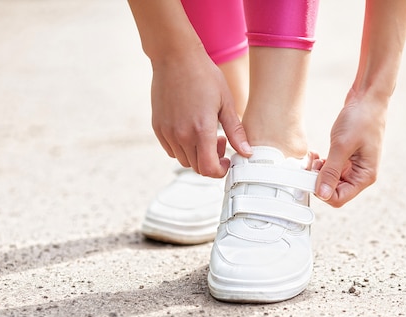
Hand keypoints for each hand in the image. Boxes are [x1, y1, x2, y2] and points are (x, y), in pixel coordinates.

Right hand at [150, 51, 250, 177]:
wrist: (175, 57)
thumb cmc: (205, 76)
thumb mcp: (226, 103)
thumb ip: (236, 132)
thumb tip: (247, 153)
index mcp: (201, 131)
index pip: (208, 169)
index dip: (220, 170)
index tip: (227, 159)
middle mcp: (181, 135)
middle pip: (197, 167)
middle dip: (212, 161)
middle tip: (220, 141)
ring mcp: (167, 132)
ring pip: (184, 160)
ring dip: (197, 155)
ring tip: (205, 133)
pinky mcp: (158, 127)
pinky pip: (171, 150)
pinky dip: (182, 148)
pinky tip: (190, 129)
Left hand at [315, 89, 386, 206]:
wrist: (368, 97)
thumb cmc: (362, 118)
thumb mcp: (342, 146)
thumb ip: (331, 171)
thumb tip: (322, 194)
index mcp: (365, 176)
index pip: (339, 198)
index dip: (322, 191)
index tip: (308, 178)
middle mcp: (360, 174)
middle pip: (333, 191)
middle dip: (318, 180)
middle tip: (309, 166)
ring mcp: (353, 166)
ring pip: (330, 180)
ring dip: (318, 172)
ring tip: (313, 158)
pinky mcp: (347, 158)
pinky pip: (330, 169)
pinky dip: (321, 164)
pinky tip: (316, 155)